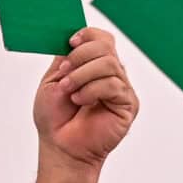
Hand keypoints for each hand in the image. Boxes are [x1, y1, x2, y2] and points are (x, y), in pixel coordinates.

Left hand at [35, 28, 139, 170]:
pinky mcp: (128, 105)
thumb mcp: (54, 80)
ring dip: (82, 75)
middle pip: (106, 47)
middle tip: (65, 74)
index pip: (102, 39)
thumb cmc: (56, 119)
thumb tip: (74, 39)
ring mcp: (121, 90)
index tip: (69, 43)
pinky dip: (92, 90)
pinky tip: (80, 101)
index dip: (88, 35)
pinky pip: (114, 85)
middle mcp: (111, 75)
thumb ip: (66, 58)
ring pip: (109, 64)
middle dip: (80, 56)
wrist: (61, 147)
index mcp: (94, 67)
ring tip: (69, 91)